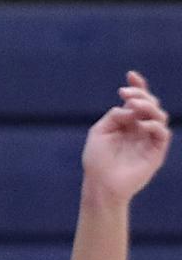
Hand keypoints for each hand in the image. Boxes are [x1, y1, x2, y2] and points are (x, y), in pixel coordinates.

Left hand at [81, 71, 171, 208]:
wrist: (100, 184)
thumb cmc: (96, 161)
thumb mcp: (99, 132)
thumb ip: (114, 116)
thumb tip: (130, 108)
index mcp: (127, 122)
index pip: (137, 100)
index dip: (137, 86)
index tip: (130, 74)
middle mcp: (140, 128)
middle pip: (150, 104)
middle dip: (141, 94)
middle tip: (126, 95)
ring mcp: (149, 139)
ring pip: (159, 115)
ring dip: (147, 106)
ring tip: (133, 106)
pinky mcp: (156, 151)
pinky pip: (162, 133)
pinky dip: (153, 125)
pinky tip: (140, 125)